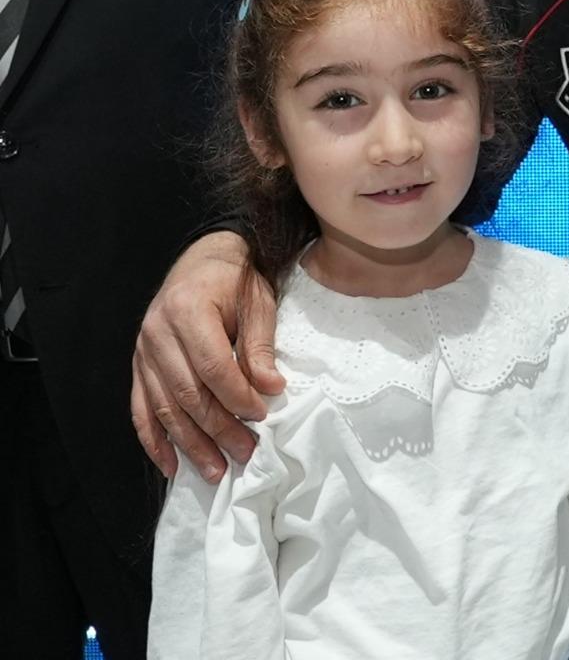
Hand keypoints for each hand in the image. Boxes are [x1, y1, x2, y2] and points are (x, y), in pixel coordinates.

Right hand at [131, 231, 281, 480]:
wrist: (206, 257)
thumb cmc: (237, 280)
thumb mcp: (258, 304)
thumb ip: (260, 347)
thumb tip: (271, 388)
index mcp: (188, 310)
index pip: (212, 367)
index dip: (237, 396)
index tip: (261, 416)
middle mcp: (157, 333)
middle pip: (187, 392)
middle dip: (217, 428)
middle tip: (244, 453)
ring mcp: (142, 350)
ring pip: (163, 407)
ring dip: (189, 443)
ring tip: (215, 470)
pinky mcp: (138, 364)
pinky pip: (141, 408)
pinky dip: (154, 439)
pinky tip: (171, 465)